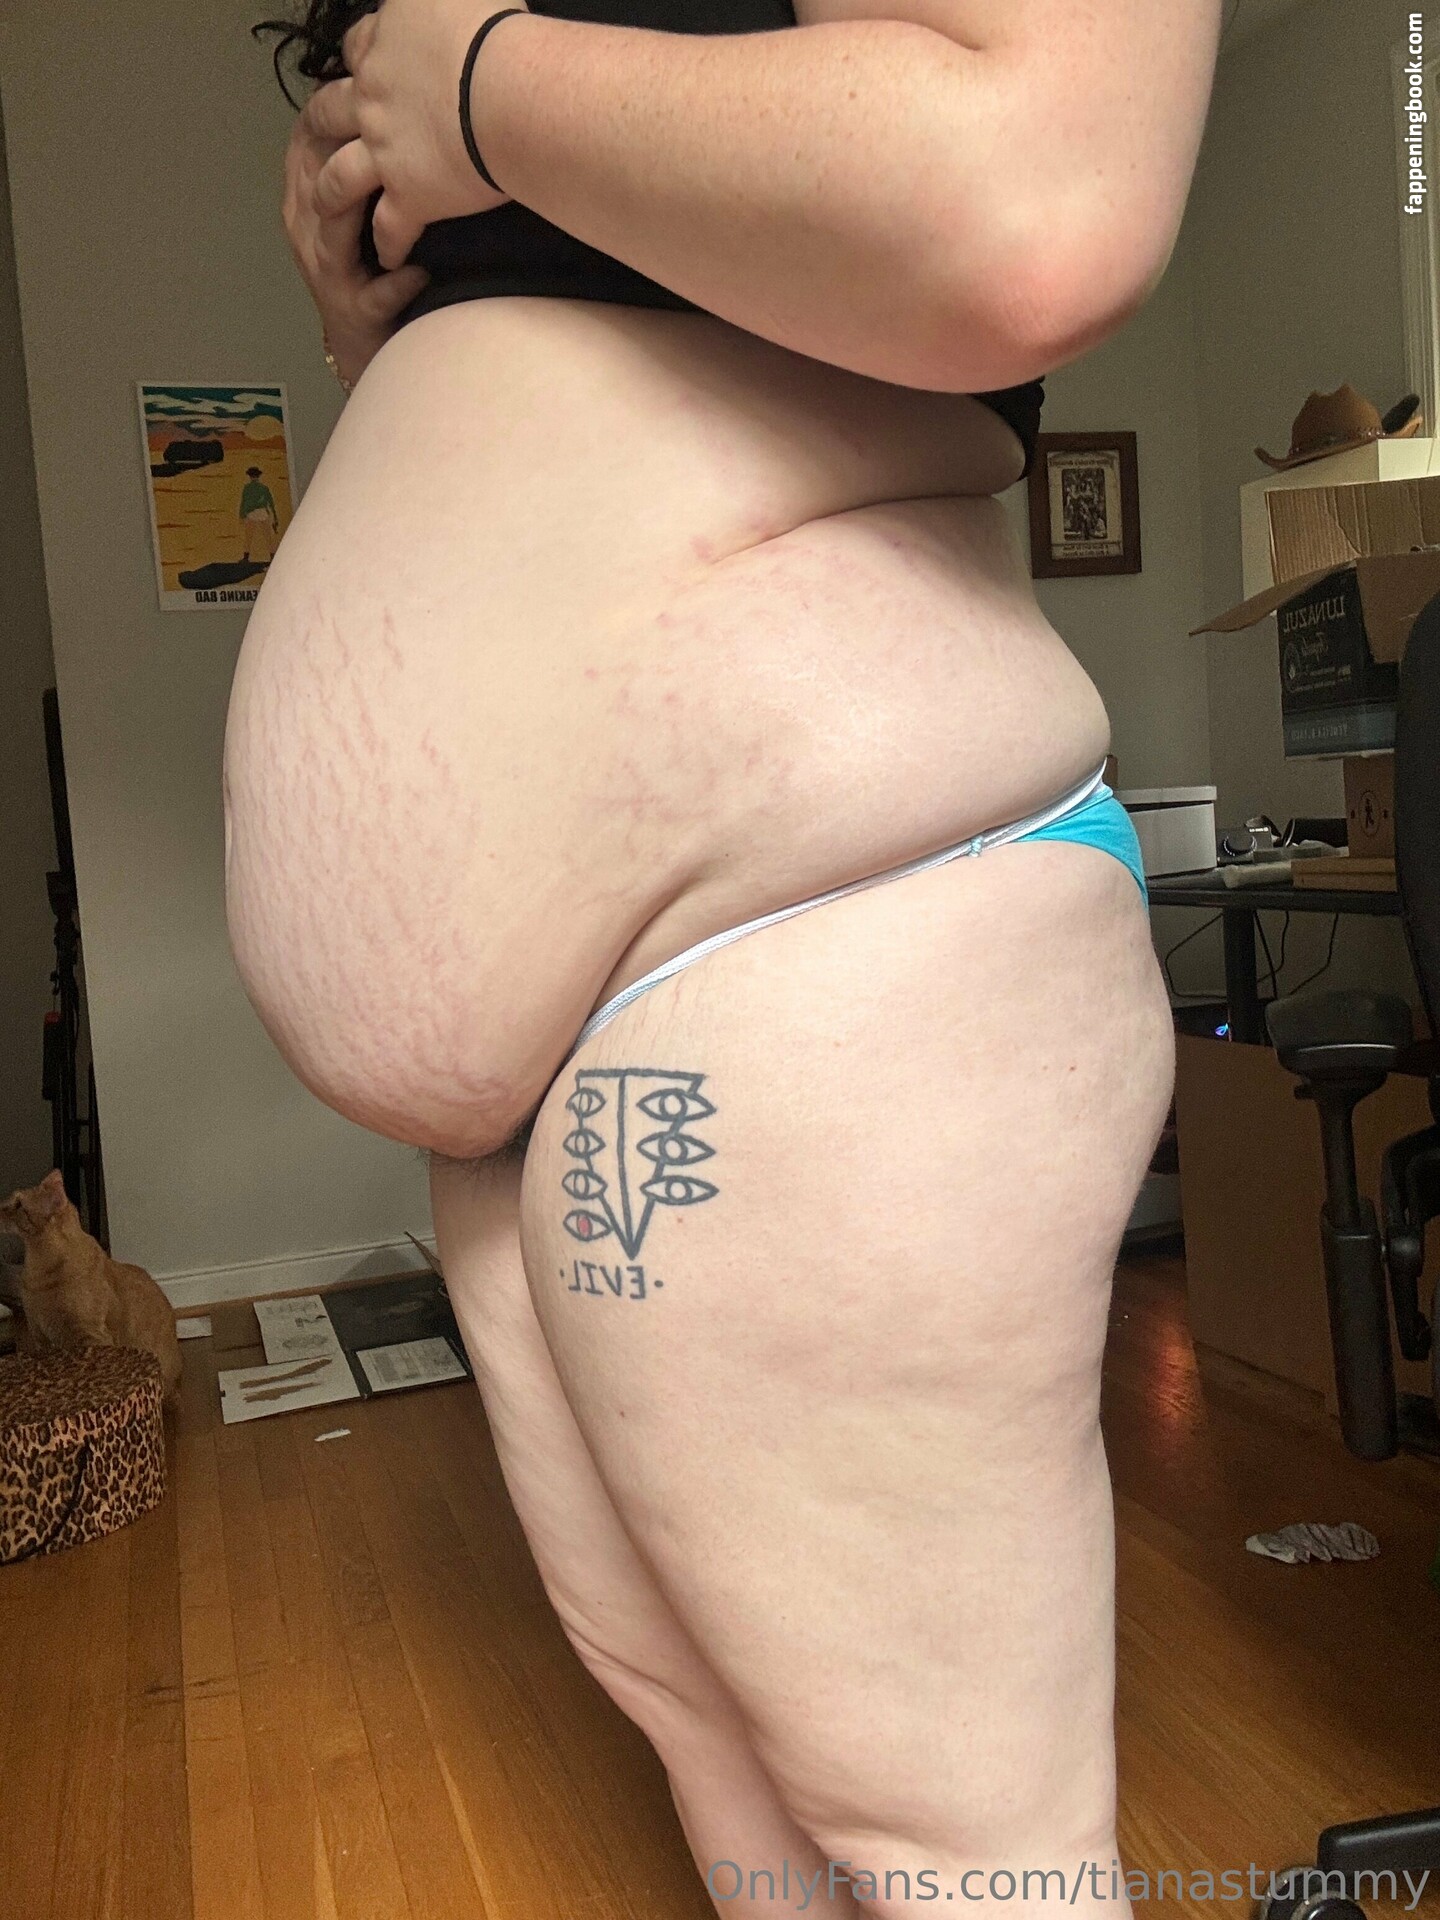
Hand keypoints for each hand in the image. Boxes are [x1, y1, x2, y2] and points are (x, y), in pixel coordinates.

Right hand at [283, 87, 431, 388]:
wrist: (364, 340)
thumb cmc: (368, 261)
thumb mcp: (358, 202)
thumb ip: (362, 156)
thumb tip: (387, 97)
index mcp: (305, 196)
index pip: (307, 140)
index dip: (336, 110)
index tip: (373, 84)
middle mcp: (306, 230)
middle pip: (318, 178)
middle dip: (350, 150)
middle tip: (395, 129)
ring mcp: (325, 271)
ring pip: (335, 233)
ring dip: (366, 211)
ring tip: (406, 194)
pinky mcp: (352, 310)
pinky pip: (372, 295)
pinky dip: (396, 284)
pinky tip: (420, 272)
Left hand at [311, 0, 526, 273]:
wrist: (504, 88)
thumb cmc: (490, 33)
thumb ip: (441, 1)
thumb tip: (451, 2)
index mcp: (385, 45)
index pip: (358, 47)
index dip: (358, 58)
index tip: (361, 65)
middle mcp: (372, 98)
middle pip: (330, 112)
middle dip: (322, 125)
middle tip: (321, 136)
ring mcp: (383, 151)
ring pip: (340, 178)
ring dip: (332, 195)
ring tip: (330, 209)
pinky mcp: (409, 196)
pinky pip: (391, 228)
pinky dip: (389, 245)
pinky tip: (390, 257)